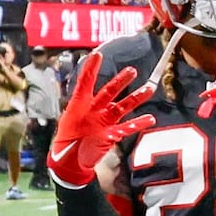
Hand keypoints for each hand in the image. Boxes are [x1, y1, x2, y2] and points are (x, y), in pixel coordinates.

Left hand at [44, 55, 152, 189]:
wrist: (70, 161)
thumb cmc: (65, 145)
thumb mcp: (68, 128)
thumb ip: (86, 126)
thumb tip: (110, 131)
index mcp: (79, 105)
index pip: (86, 82)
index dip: (91, 68)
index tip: (97, 54)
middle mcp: (94, 109)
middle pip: (109, 92)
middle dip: (120, 81)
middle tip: (131, 71)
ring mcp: (104, 121)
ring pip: (122, 106)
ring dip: (135, 99)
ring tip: (148, 90)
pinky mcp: (112, 133)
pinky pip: (127, 127)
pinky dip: (139, 123)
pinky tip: (150, 118)